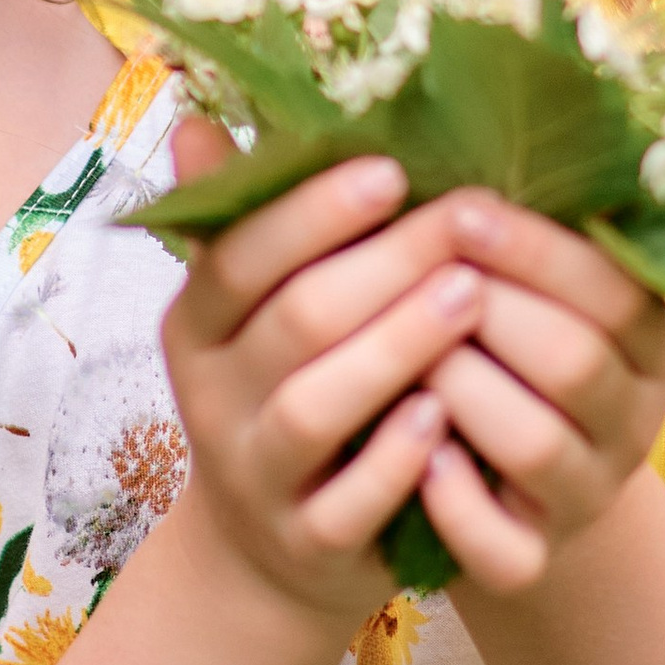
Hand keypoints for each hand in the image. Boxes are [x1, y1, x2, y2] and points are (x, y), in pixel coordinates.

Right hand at [160, 123, 485, 631]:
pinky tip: (445, 413)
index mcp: (196, 324)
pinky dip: (395, 458)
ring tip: (469, 295)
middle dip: (384, 264)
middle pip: (294, 320)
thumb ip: (244, 219)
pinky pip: (348, 504)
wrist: (273, 550)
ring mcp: (257, 476)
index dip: (313, 211)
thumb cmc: (285, 389)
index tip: (393, 168)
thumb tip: (199, 114)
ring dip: (396, 347)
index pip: (239, 255)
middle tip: (464, 221)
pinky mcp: (306, 544)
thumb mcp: (252, 310)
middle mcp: (212, 398)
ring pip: (315, 408)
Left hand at [416, 192, 664, 596]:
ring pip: (538, 444)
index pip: (614, 287)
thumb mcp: (522, 281)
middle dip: (485, 312)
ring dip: (461, 390)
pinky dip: (455, 503)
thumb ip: (504, 225)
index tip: (455, 206)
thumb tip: (440, 117)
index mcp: (653, 338)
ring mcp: (588, 495)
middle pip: (575, 361)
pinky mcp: (535, 559)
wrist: (491, 473)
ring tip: (404, 354)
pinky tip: (415, 455)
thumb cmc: (494, 341)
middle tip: (415, 279)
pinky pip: (506, 550)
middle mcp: (635, 418)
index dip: (532, 248)